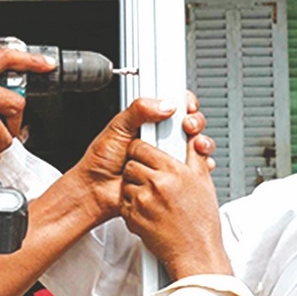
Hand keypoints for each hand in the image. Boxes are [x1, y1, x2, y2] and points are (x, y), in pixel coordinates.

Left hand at [70, 92, 214, 221]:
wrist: (97, 191)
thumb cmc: (101, 161)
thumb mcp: (118, 128)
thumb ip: (138, 111)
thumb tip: (164, 105)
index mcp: (149, 124)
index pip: (176, 108)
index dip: (187, 105)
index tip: (189, 106)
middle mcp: (160, 140)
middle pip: (190, 127)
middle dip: (195, 124)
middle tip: (189, 127)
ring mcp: (167, 159)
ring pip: (194, 148)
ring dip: (199, 146)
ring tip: (192, 147)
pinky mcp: (169, 178)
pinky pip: (191, 172)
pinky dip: (197, 168)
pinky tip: (191, 166)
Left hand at [119, 137, 230, 279]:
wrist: (196, 252)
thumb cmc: (201, 221)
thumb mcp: (203, 181)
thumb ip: (195, 155)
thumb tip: (192, 140)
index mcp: (173, 171)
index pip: (141, 147)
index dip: (142, 148)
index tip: (145, 152)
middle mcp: (156, 184)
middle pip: (131, 163)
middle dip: (137, 167)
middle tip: (149, 175)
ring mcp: (142, 201)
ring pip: (126, 183)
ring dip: (134, 186)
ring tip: (151, 195)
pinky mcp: (133, 217)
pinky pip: (124, 202)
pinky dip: (132, 204)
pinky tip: (148, 209)